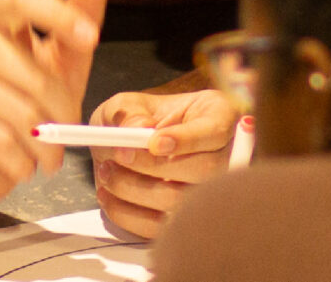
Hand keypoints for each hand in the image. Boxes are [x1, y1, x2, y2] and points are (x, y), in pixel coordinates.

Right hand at [0, 0, 106, 208]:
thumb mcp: (59, 67)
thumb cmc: (23, 105)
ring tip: (50, 156)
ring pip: (20, 112)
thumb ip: (75, 29)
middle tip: (71, 131)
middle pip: (31, 71)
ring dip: (46, 144)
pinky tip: (23, 166)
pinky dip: (23, 161)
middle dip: (61, 109)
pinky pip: (1, 140)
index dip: (60, 15)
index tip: (92, 39)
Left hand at [88, 89, 239, 238]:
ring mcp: (207, 192)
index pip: (216, 132)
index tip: (153, 142)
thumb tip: (138, 127)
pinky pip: (161, 227)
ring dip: (136, 190)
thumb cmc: (138, 118)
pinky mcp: (183, 219)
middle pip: (205, 170)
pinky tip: (109, 195)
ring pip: (182, 202)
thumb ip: (129, 112)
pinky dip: (128, 214)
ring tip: (107, 172)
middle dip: (155, 166)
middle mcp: (223, 155)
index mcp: (218, 115)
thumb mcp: (128, 104)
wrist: (129, 147)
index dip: (187, 140)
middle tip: (120, 155)